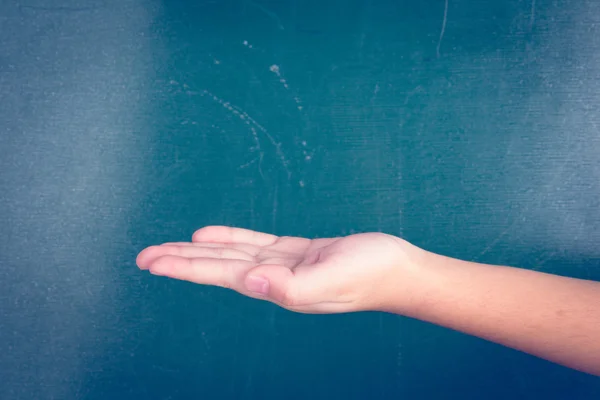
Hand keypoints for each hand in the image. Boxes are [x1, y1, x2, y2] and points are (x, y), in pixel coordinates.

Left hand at [136, 226, 427, 313]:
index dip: (184, 266)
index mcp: (277, 286)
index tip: (152, 262)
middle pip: (217, 266)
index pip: (219, 274)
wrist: (399, 270)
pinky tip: (210, 236)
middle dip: (180, 260)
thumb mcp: (331, 281)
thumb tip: (251, 282)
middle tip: (144, 257)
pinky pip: (255, 243)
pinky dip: (231, 237)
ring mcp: (284, 264)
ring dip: (199, 250)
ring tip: (169, 247)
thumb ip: (291, 286)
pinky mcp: (296, 251)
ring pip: (232, 254)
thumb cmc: (371, 276)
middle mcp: (274, 278)